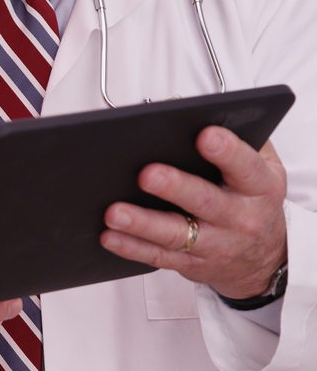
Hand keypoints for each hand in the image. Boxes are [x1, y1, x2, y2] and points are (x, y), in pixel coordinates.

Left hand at [100, 126, 287, 298]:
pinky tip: (108, 235)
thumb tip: (177, 106)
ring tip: (113, 212)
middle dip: (175, 187)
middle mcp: (239, 217)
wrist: (262, 256)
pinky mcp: (191, 264)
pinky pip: (157, 257)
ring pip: (175, 234)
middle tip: (146, 174)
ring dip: (142, 223)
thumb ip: (232, 134)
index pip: (245, 166)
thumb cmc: (249, 196)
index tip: (204, 135)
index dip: (227, 152)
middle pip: (205, 202)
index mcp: (258, 185)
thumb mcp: (258, 164)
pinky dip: (131, 247)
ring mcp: (215, 244)